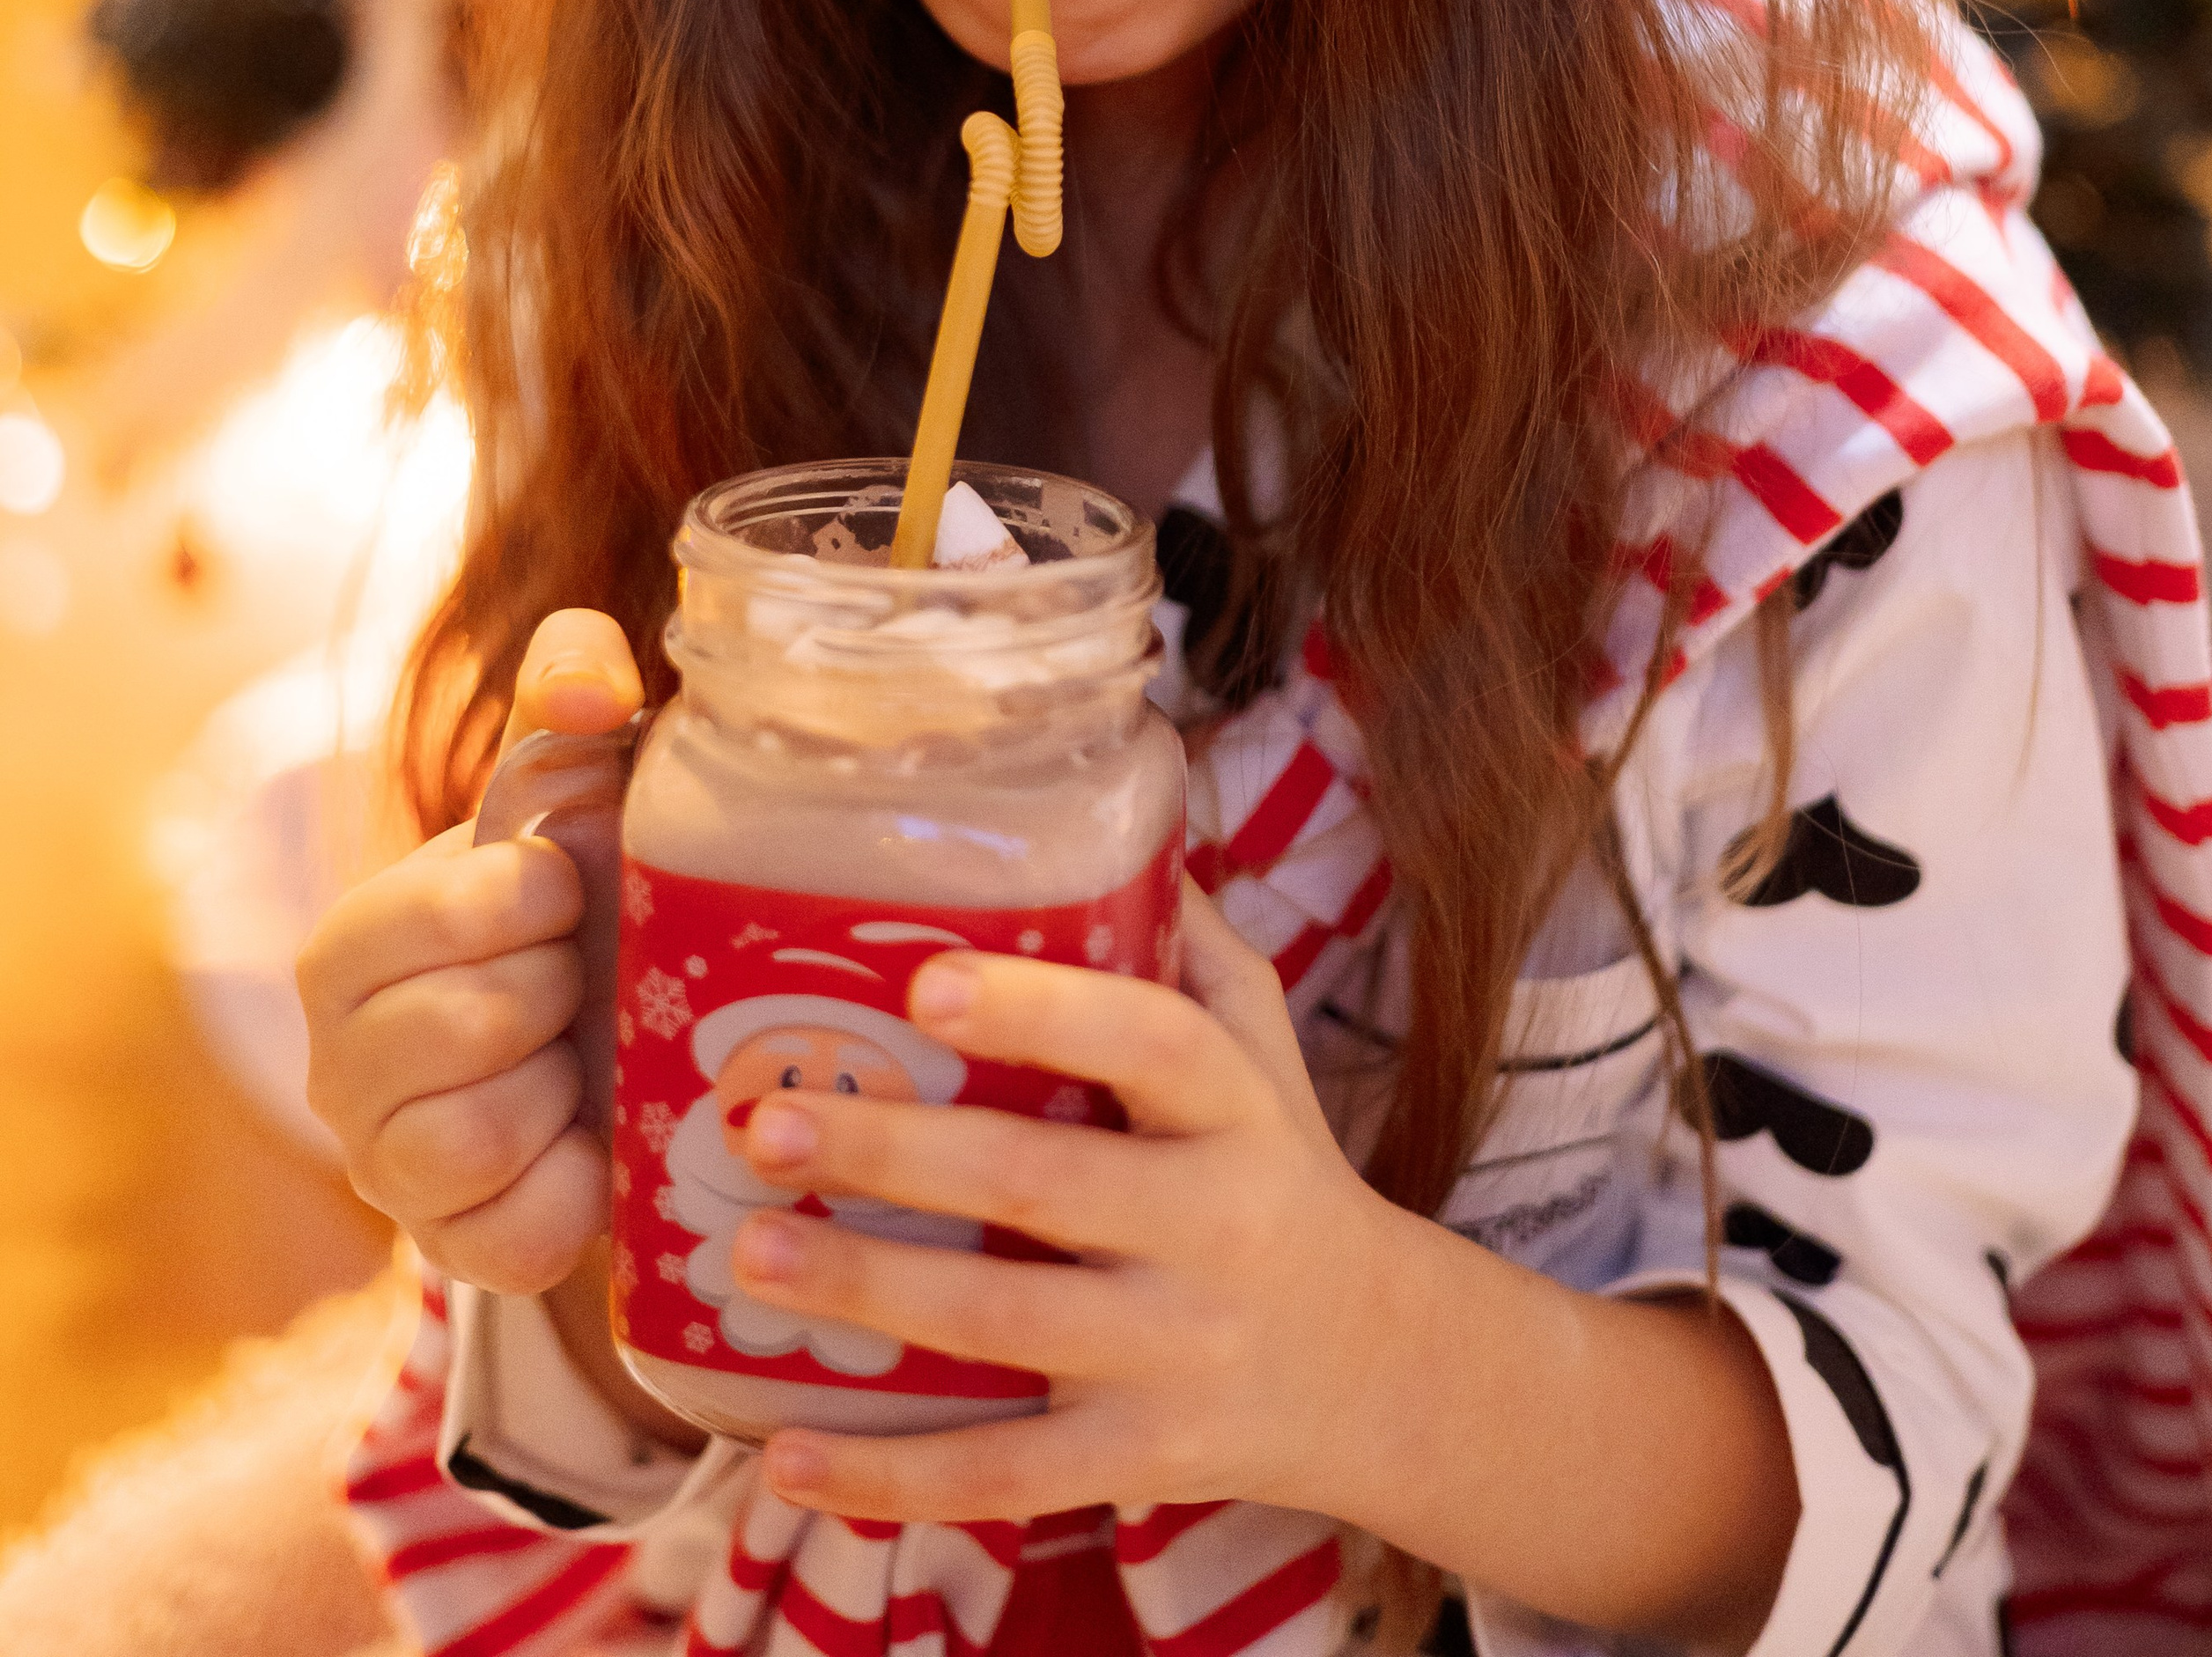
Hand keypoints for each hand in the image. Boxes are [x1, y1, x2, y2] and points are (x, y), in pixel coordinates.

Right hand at [297, 609, 644, 1293]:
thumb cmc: (580, 899)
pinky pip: (520, 1232)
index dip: (528, 897)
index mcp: (349, 945)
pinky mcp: (451, 1251)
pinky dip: (578, 1183)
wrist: (606, 1042)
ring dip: (564, 1085)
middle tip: (577, 977)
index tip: (565, 887)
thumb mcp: (571, 782)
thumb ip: (569, 689)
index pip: (431, 914)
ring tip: (580, 1053)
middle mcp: (337, 1064)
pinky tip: (592, 1136)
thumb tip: (592, 687)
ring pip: (483, 1134)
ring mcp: (384, 1168)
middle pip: (471, 1026)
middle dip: (556, 991)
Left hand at [729, 889, 1796, 1645]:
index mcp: (1234, 1108)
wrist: (1388, 1369)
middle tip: (767, 1125)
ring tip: (746, 1255)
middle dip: (894, 1158)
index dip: (1040, 1008)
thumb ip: (1185, 940)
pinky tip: (780, 1454)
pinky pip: (1005, 1475)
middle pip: (1043, 1184)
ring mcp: (1177, 1353)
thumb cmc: (1280, 1167)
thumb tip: (1093, 809)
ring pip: (1006, 1327)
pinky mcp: (1144, 1462)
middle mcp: (1213, 1226)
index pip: (1149, 1039)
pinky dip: (888, 1479)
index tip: (923, 982)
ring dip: (864, 1296)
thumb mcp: (1262, 1046)